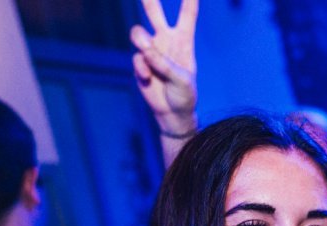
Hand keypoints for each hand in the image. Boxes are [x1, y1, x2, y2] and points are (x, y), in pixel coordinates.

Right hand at [131, 0, 197, 136]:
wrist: (172, 113)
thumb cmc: (184, 95)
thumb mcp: (181, 81)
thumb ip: (165, 65)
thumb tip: (146, 51)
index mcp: (183, 41)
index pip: (187, 16)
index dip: (189, 1)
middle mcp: (166, 41)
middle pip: (154, 13)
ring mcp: (152, 51)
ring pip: (138, 33)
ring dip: (140, 39)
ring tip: (147, 51)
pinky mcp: (141, 63)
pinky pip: (137, 59)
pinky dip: (142, 68)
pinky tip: (149, 79)